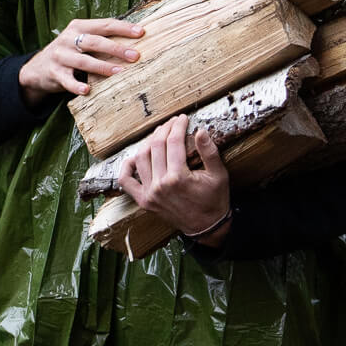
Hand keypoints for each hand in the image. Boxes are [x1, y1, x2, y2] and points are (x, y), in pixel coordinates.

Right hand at [19, 18, 145, 104]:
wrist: (37, 68)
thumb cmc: (69, 52)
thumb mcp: (80, 40)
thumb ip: (100, 38)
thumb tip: (134, 39)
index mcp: (78, 26)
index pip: (104, 25)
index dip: (123, 28)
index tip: (141, 33)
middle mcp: (68, 39)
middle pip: (95, 42)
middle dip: (116, 48)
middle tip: (135, 56)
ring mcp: (60, 56)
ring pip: (83, 61)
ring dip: (102, 67)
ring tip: (119, 73)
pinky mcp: (54, 73)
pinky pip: (67, 80)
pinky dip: (76, 86)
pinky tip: (87, 90)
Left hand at [120, 115, 231, 247]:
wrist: (206, 227)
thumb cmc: (214, 200)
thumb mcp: (219, 175)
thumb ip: (209, 152)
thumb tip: (201, 131)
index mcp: (178, 178)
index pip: (173, 142)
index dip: (178, 126)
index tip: (182, 118)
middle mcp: (160, 185)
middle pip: (155, 146)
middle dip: (164, 129)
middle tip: (172, 123)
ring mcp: (149, 193)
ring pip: (141, 158)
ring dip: (148, 142)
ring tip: (159, 135)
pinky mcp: (143, 200)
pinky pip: (126, 181)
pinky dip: (127, 167)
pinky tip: (135, 157)